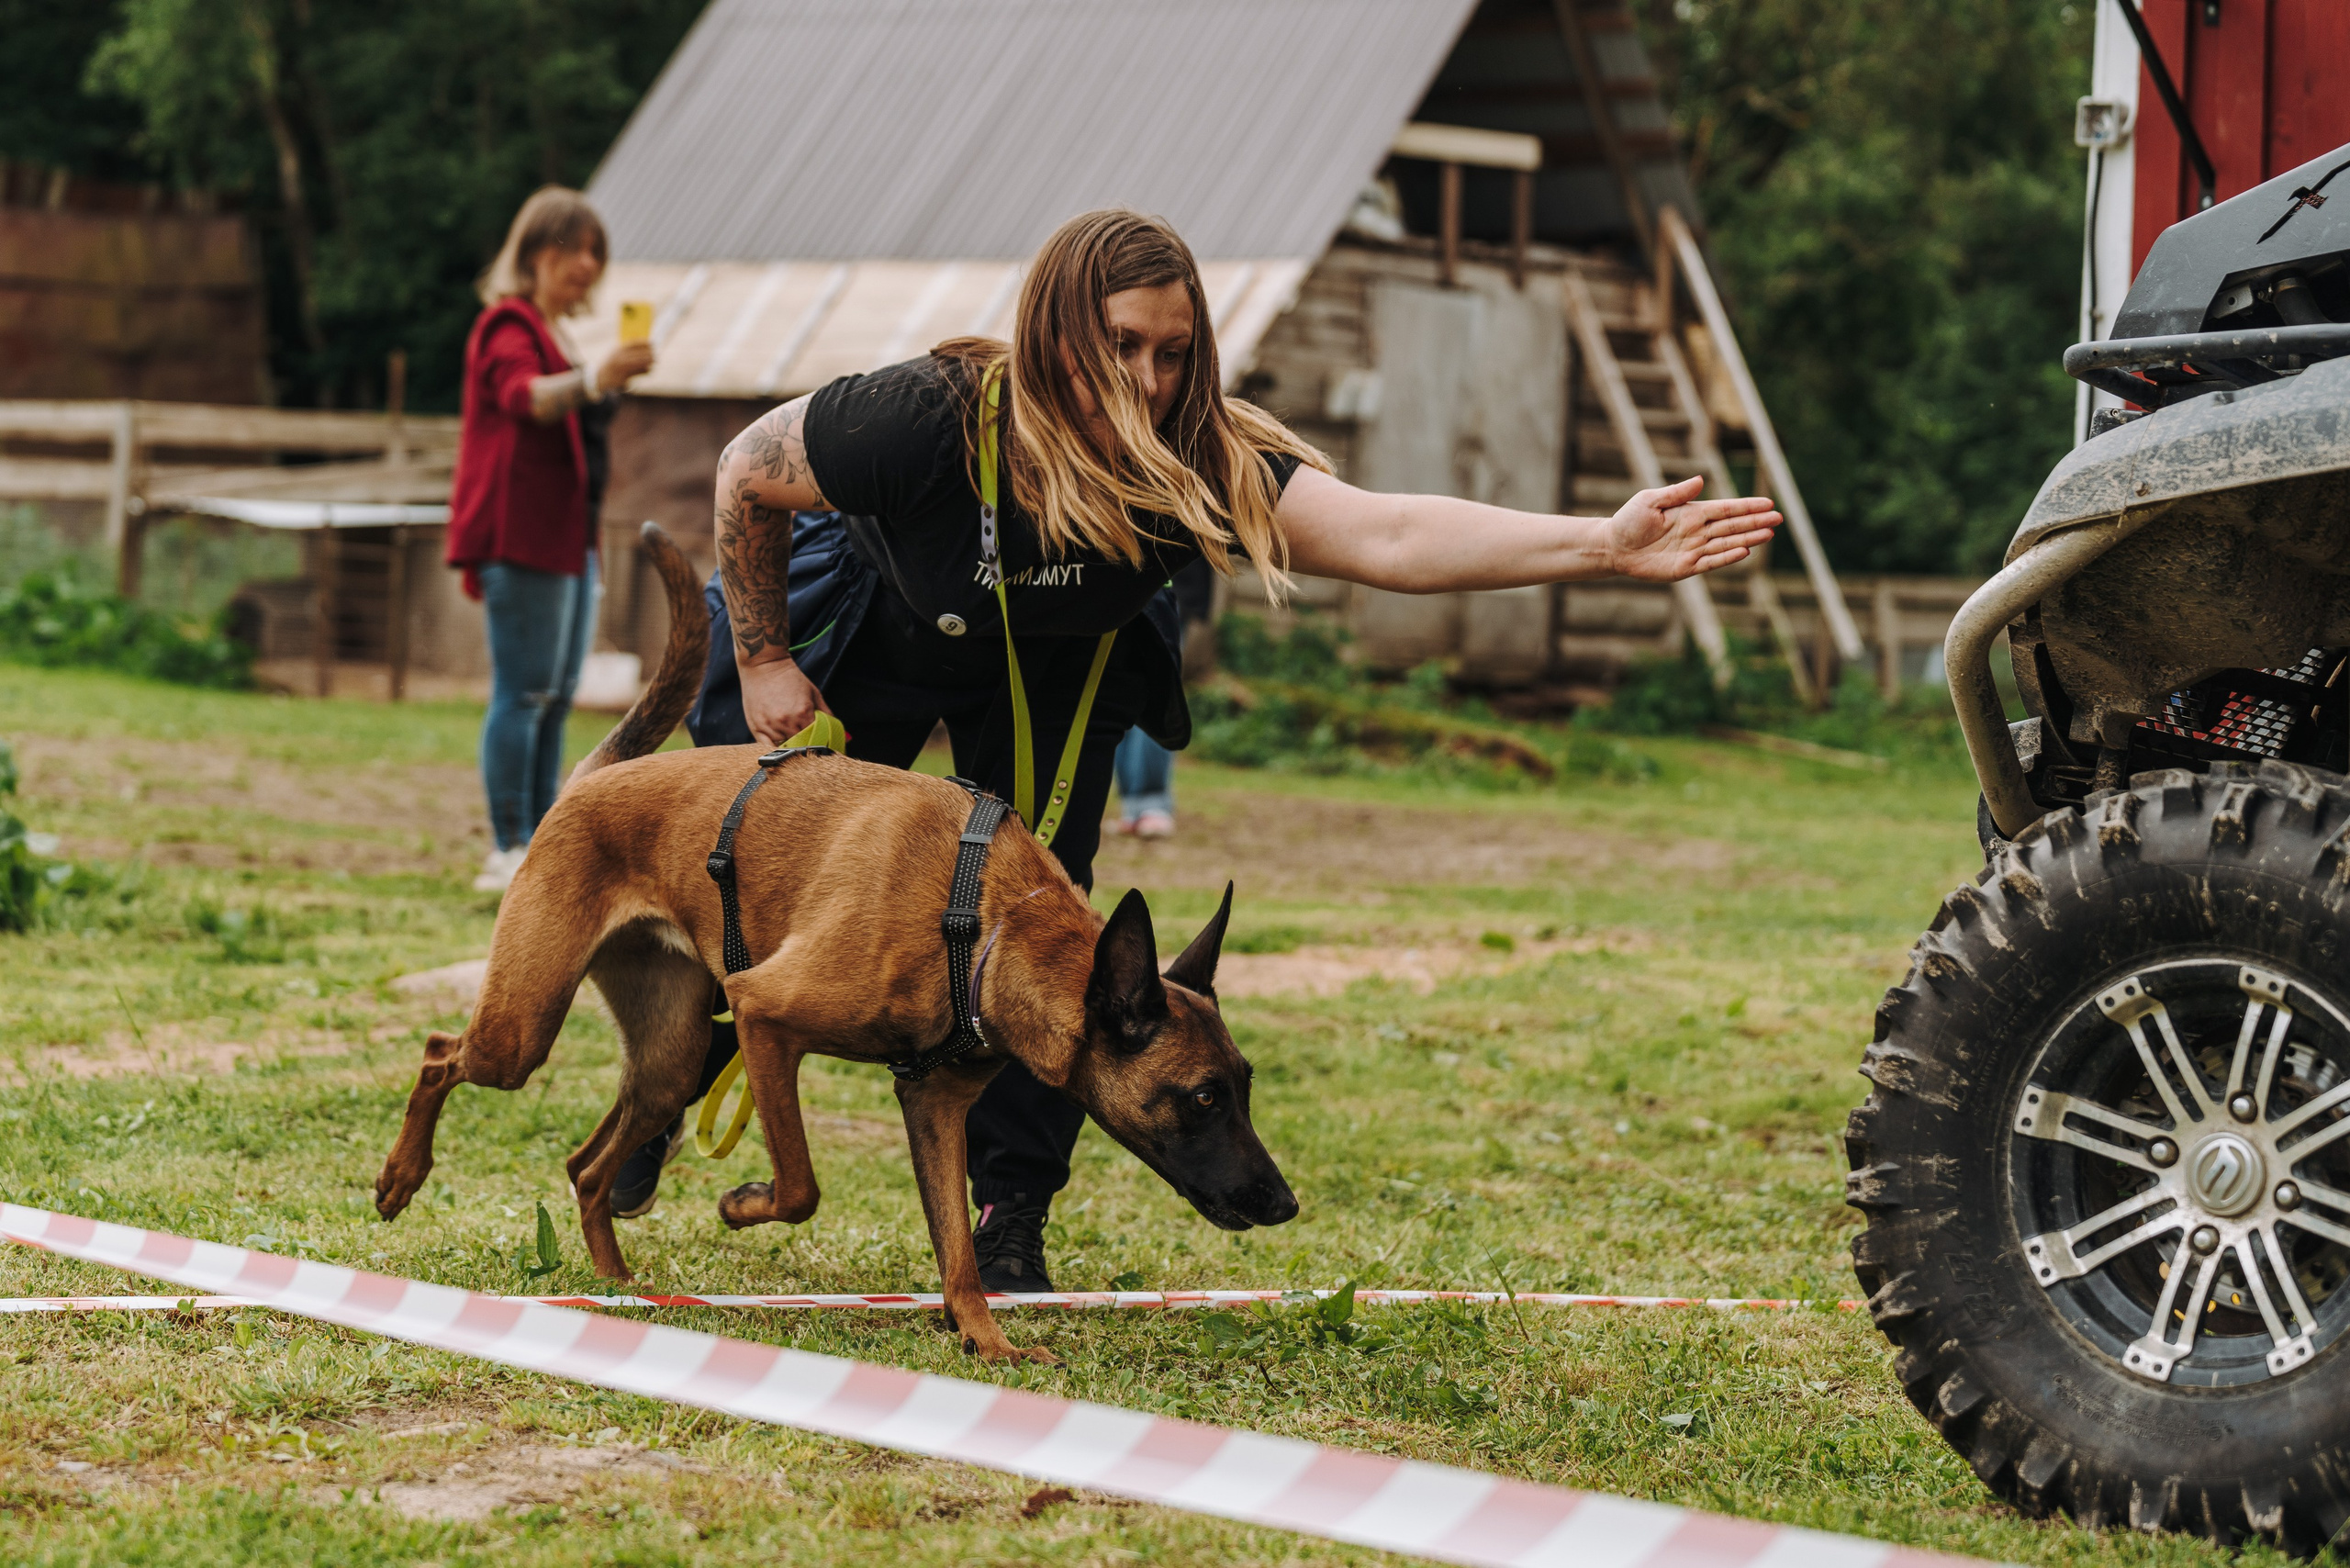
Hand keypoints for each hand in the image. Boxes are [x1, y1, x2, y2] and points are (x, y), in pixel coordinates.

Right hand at [594, 341, 654, 393]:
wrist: (601, 378)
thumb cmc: (612, 365)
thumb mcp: (617, 355)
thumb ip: (628, 351)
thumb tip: (645, 347)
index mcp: (617, 350)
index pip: (632, 344)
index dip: (643, 343)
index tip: (651, 342)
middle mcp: (618, 358)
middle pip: (637, 354)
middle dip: (648, 353)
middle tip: (656, 354)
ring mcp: (621, 368)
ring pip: (638, 363)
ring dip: (648, 362)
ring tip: (655, 361)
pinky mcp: (623, 377)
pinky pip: (637, 373)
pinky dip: (644, 371)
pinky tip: (649, 369)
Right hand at [739, 658, 832, 747]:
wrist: (764, 666)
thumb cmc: (790, 678)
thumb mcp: (814, 693)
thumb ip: (827, 714)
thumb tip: (843, 735)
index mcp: (803, 713)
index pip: (816, 739)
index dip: (819, 744)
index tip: (821, 747)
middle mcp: (786, 721)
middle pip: (800, 746)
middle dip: (805, 746)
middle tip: (807, 746)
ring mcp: (769, 725)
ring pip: (783, 748)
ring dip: (789, 747)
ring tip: (792, 741)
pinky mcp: (756, 726)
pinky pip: (765, 747)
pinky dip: (773, 748)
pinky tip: (778, 745)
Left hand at [1605, 476, 1782, 581]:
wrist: (1614, 547)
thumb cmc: (1630, 520)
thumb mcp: (1650, 500)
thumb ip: (1676, 492)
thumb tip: (1700, 480)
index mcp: (1692, 512)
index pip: (1726, 509)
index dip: (1747, 506)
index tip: (1768, 503)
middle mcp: (1697, 530)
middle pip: (1732, 526)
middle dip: (1756, 522)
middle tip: (1779, 519)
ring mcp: (1693, 549)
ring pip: (1727, 544)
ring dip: (1748, 539)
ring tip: (1769, 534)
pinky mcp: (1686, 567)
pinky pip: (1711, 562)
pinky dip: (1728, 558)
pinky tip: (1745, 551)